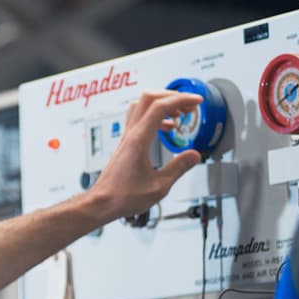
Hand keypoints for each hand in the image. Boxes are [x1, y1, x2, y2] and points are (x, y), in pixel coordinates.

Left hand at [90, 90, 202, 221]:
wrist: (102, 202)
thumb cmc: (123, 196)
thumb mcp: (160, 186)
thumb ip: (179, 168)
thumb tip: (194, 155)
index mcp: (139, 140)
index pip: (159, 107)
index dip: (180, 99)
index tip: (196, 101)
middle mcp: (130, 135)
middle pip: (148, 99)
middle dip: (171, 96)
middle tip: (189, 104)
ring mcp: (126, 138)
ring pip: (141, 106)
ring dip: (162, 104)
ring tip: (180, 114)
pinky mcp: (125, 144)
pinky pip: (139, 120)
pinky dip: (155, 117)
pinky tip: (166, 128)